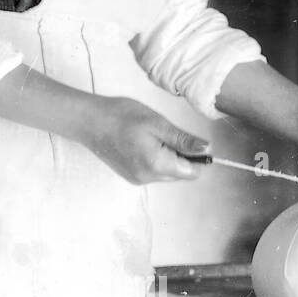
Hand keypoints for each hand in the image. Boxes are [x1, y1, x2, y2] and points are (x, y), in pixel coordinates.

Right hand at [81, 97, 209, 185]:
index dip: (196, 156)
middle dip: (181, 156)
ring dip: (168, 157)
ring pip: (167, 173)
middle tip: (165, 134)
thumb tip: (206, 149)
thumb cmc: (122, 117)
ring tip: (151, 137)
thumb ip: (183, 140)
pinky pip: (154, 172)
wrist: (91, 122)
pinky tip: (142, 143)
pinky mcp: (132, 177)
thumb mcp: (158, 124)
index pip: (192, 172)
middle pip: (180, 174)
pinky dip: (155, 159)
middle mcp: (149, 178)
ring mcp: (139, 179)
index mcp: (157, 165)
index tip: (188, 139)